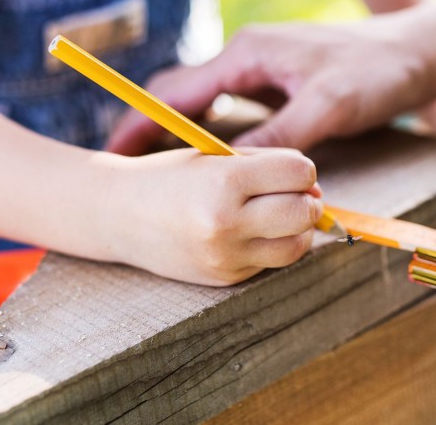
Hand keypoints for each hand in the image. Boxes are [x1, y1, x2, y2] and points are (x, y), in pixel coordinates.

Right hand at [105, 148, 321, 285]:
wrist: (120, 215)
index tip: (291, 170)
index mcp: (224, 181)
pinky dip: (271, 246)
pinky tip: (251, 232)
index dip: (302, 169)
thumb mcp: (215, 157)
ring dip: (297, 229)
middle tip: (294, 193)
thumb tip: (315, 189)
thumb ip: (266, 166)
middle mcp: (226, 222)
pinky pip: (270, 263)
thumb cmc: (172, 176)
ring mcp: (225, 256)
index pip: (299, 174)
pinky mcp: (225, 278)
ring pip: (296, 246)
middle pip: (304, 212)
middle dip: (307, 200)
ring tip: (279, 214)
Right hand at [106, 15, 431, 154]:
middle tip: (119, 169)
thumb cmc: (375, 71)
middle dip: (148, 131)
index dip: (141, 124)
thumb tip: (235, 174)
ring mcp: (260, 75)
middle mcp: (246, 60)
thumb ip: (279, 138)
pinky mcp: (276, 92)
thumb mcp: (327, 106)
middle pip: (180, 98)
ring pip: (203, 109)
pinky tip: (207, 170)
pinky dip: (212, 142)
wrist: (419, 53)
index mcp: (246, 53)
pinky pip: (230, 118)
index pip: (176, 91)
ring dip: (179, 139)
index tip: (112, 154)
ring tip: (150, 174)